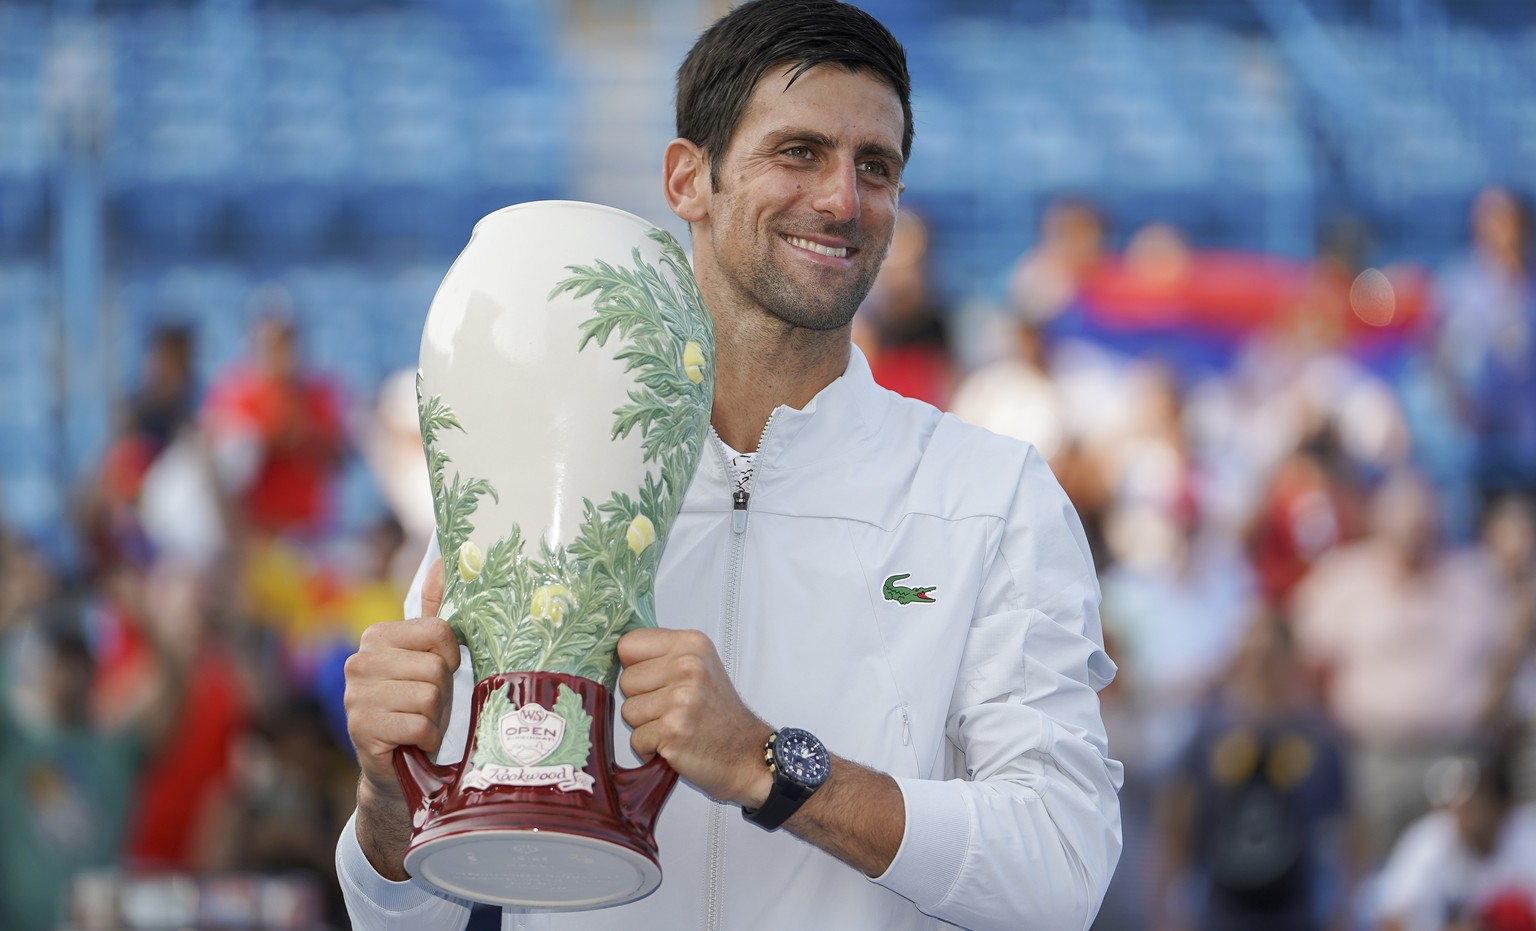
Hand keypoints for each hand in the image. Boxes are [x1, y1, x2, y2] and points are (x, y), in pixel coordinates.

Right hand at [343, 558, 459, 801]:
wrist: (397, 768)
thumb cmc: (420, 706)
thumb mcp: (432, 656)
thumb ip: (435, 611)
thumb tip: (442, 560)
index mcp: (377, 636)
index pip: (440, 631)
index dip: (452, 658)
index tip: (442, 673)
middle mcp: (358, 661)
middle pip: (436, 667)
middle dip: (443, 693)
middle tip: (427, 707)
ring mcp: (355, 696)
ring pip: (429, 697)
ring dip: (435, 717)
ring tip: (419, 723)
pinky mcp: (360, 728)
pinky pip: (420, 725)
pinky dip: (426, 738)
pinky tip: (413, 742)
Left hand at [617, 628, 772, 807]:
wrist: (747, 754)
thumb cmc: (720, 715)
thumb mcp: (700, 666)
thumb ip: (664, 656)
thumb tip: (618, 656)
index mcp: (690, 644)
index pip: (628, 644)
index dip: (635, 667)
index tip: (655, 681)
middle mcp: (687, 666)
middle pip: (625, 680)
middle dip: (642, 700)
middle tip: (673, 709)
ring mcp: (680, 698)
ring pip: (628, 711)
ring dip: (646, 726)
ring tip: (675, 726)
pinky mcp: (672, 730)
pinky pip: (636, 739)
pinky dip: (650, 749)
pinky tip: (674, 743)